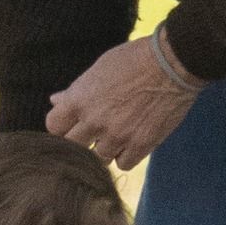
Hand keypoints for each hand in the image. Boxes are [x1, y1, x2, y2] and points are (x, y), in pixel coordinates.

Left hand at [47, 32, 200, 170]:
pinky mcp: (140, 145)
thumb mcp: (99, 69)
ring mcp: (117, 136)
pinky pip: (123, 164)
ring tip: (119, 131)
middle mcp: (94, 121)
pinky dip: (126, 155)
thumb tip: (55, 100)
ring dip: (106, 148)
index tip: (72, 123)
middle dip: (82, 140)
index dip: (63, 125)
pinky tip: (132, 139)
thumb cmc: (134, 60)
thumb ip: (75, 90)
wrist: (172, 64)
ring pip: (99, 158)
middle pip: (73, 147)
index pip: (54, 127)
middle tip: (95, 131)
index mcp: (79, 100)